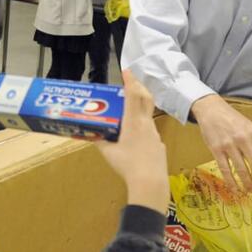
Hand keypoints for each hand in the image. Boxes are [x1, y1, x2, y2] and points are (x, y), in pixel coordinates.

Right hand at [95, 70, 168, 213]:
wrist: (150, 181)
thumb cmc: (127, 165)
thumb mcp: (108, 152)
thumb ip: (100, 141)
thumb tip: (92, 135)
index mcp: (132, 122)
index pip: (132, 95)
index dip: (130, 81)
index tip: (126, 70)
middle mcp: (146, 124)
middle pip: (145, 99)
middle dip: (138, 88)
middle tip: (131, 83)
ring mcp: (154, 134)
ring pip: (147, 115)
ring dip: (140, 108)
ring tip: (129, 111)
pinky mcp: (159, 144)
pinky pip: (150, 131)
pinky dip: (142, 127)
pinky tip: (135, 139)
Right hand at [190, 94, 251, 191]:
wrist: (212, 110)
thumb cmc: (233, 120)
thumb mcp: (250, 127)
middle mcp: (243, 140)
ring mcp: (229, 145)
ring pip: (241, 170)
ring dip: (248, 184)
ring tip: (251, 190)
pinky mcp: (216, 150)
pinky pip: (225, 170)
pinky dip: (231, 182)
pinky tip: (235, 189)